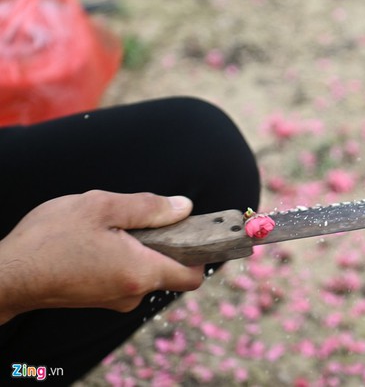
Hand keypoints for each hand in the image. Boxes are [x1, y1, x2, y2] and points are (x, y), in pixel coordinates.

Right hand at [0, 191, 204, 323]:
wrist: (5, 274)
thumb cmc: (49, 238)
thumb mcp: (101, 206)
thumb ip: (149, 208)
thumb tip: (183, 208)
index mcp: (140, 272)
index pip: (192, 276)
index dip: (202, 253)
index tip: (199, 231)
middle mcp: (132, 293)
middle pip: (169, 268)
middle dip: (163, 241)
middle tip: (139, 217)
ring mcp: (114, 299)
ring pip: (144, 269)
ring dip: (138, 247)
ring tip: (108, 227)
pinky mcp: (98, 298)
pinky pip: (124, 274)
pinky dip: (121, 256)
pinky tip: (95, 240)